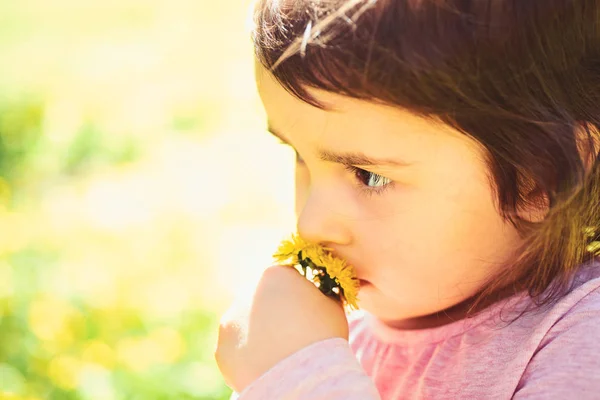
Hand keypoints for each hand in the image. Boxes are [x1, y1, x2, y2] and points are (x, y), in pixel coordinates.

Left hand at [215, 265, 348, 392]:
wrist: (303, 376)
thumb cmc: (322, 336)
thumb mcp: (332, 307)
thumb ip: (322, 295)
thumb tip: (321, 297)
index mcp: (273, 275)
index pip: (285, 279)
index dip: (297, 295)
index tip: (306, 313)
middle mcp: (246, 293)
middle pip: (261, 300)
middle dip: (272, 313)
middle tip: (291, 334)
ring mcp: (230, 321)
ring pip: (245, 325)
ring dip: (258, 334)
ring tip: (279, 354)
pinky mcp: (222, 349)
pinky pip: (236, 350)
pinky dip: (248, 357)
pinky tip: (266, 365)